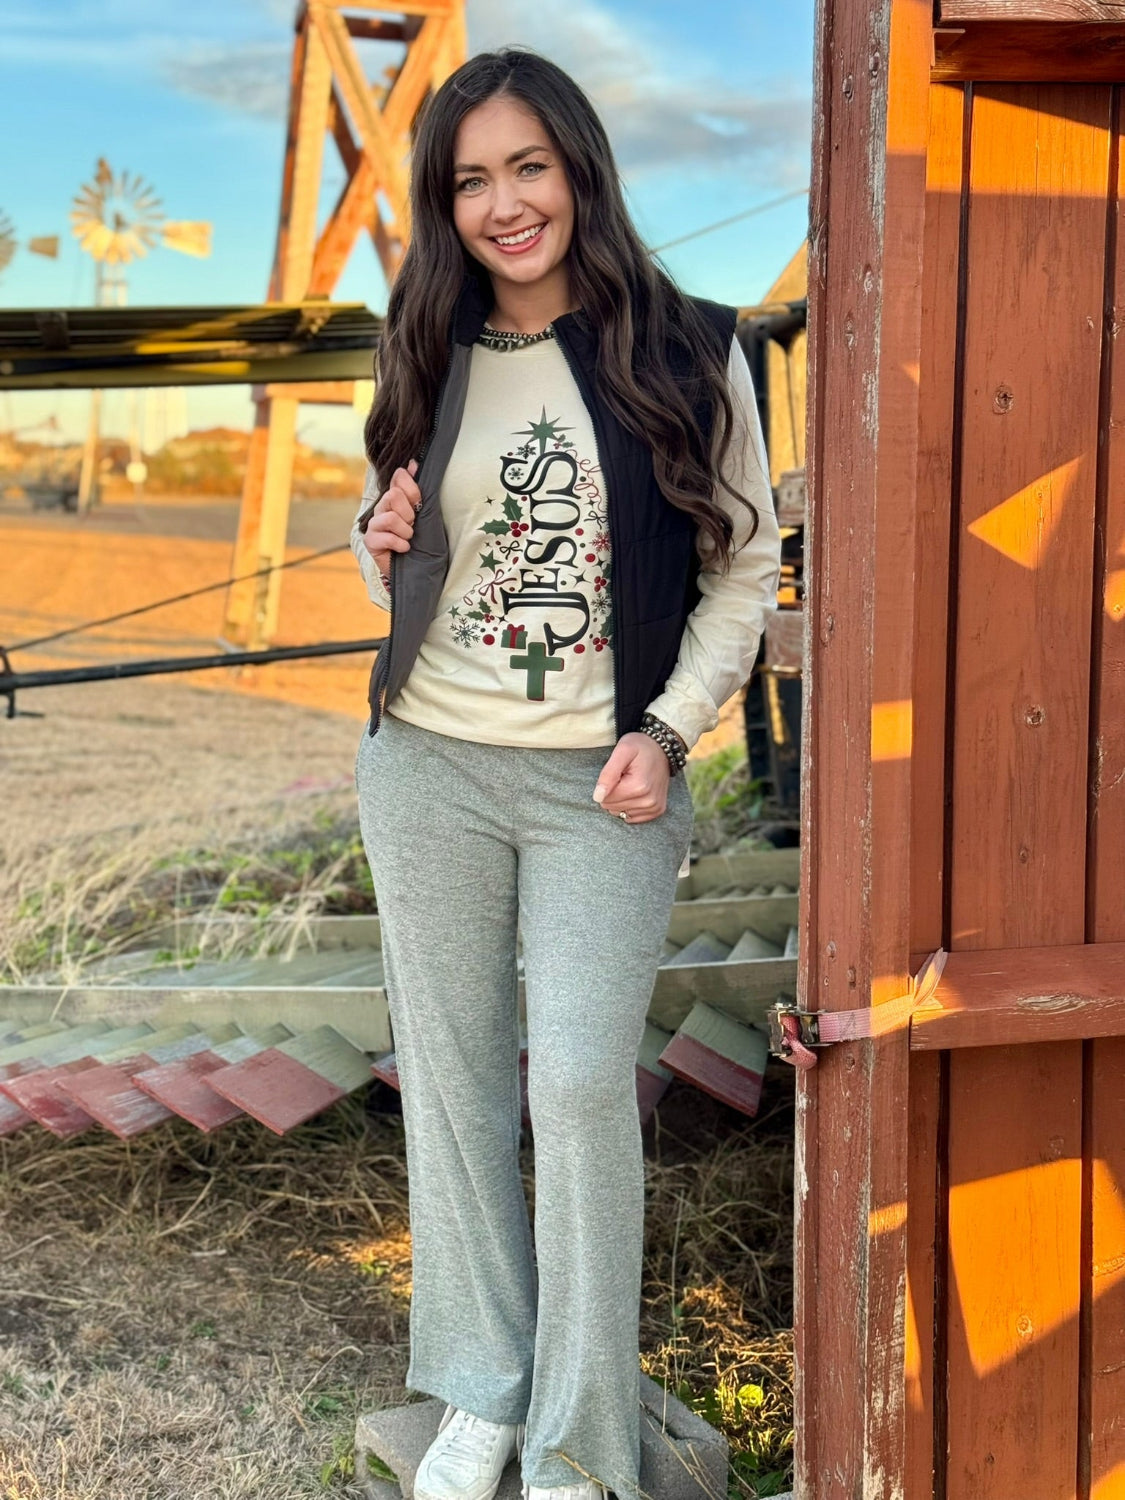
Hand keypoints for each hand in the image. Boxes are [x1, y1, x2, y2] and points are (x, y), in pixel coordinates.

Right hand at [361, 459, 420, 576]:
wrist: (412, 567)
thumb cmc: (417, 539)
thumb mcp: (421, 513)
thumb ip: (416, 490)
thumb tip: (413, 462)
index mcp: (394, 498)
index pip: (398, 478)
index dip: (412, 489)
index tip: (419, 504)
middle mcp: (381, 508)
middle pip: (393, 495)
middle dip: (408, 513)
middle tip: (412, 524)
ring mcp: (374, 524)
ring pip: (390, 518)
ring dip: (405, 531)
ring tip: (408, 538)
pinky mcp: (370, 541)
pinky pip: (387, 537)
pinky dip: (401, 544)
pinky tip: (404, 549)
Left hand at [593, 733, 670, 822]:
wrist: (662, 748)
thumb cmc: (640, 747)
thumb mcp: (622, 751)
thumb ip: (608, 774)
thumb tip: (597, 797)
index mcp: (638, 787)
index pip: (605, 799)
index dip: (607, 785)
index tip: (619, 773)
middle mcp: (648, 801)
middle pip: (612, 808)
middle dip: (614, 792)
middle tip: (625, 777)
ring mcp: (654, 807)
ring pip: (621, 813)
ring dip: (622, 799)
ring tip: (631, 783)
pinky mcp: (657, 811)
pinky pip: (632, 817)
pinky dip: (630, 806)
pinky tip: (636, 793)